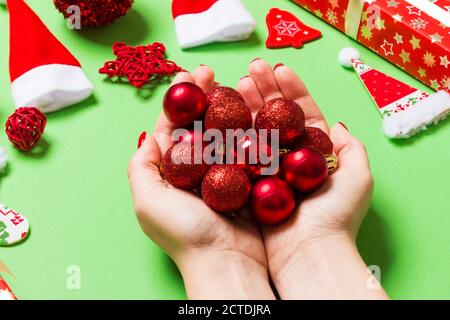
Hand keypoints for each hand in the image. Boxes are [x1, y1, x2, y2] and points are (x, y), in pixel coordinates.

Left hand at [128, 66, 274, 299]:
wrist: (228, 263)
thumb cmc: (186, 235)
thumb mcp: (149, 202)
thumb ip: (142, 167)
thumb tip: (147, 136)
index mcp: (170, 173)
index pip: (173, 128)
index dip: (180, 100)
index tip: (190, 75)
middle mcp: (195, 171)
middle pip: (200, 124)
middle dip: (205, 96)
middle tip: (213, 71)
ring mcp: (223, 174)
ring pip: (224, 132)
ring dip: (228, 106)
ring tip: (235, 82)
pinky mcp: (247, 180)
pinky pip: (247, 148)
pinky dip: (249, 128)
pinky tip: (254, 109)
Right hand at [237, 59, 386, 298]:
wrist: (308, 252)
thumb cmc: (336, 216)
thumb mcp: (359, 177)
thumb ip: (351, 147)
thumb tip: (338, 124)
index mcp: (315, 154)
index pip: (303, 113)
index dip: (291, 90)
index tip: (279, 68)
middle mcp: (289, 159)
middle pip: (276, 117)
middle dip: (265, 91)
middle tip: (251, 69)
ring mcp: (267, 169)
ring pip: (256, 130)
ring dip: (247, 105)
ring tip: (236, 82)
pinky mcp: (248, 182)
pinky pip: (240, 152)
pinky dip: (233, 132)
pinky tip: (225, 112)